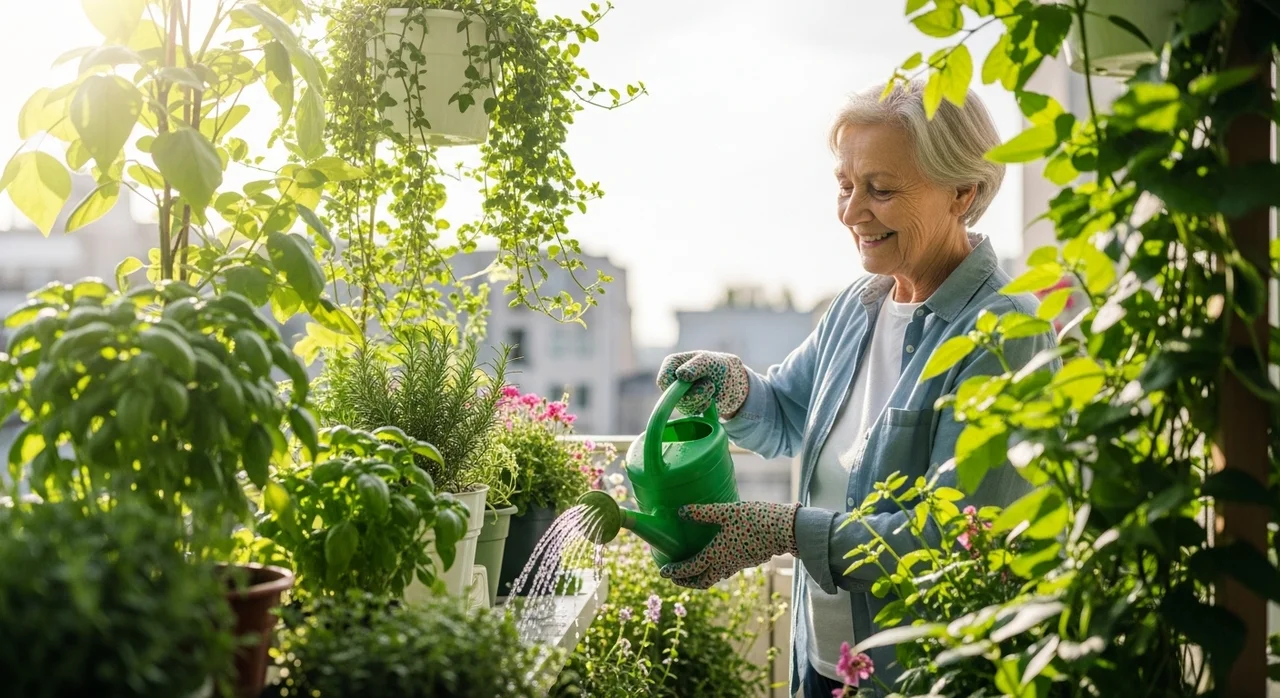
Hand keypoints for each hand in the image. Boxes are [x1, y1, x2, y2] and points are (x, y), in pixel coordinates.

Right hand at [657, 351, 748, 417]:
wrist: (734, 381)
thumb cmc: (720, 366)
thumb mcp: (710, 362)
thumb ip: (696, 366)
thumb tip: (680, 375)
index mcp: (673, 363)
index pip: (664, 380)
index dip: (676, 385)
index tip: (691, 382)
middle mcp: (673, 378)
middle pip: (672, 396)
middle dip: (694, 394)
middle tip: (709, 386)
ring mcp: (679, 393)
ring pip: (682, 406)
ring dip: (701, 400)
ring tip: (712, 389)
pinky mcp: (687, 404)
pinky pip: (690, 412)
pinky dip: (703, 407)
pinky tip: (710, 399)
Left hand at [658, 501, 799, 588]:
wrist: (784, 530)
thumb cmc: (754, 519)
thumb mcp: (726, 511)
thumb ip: (702, 512)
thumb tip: (680, 511)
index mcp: (716, 554)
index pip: (690, 568)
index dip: (675, 572)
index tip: (663, 572)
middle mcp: (724, 565)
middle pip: (701, 582)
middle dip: (686, 582)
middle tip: (675, 576)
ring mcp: (737, 565)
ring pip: (714, 577)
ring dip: (700, 576)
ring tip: (692, 568)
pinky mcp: (746, 561)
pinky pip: (725, 570)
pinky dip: (714, 569)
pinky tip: (715, 556)